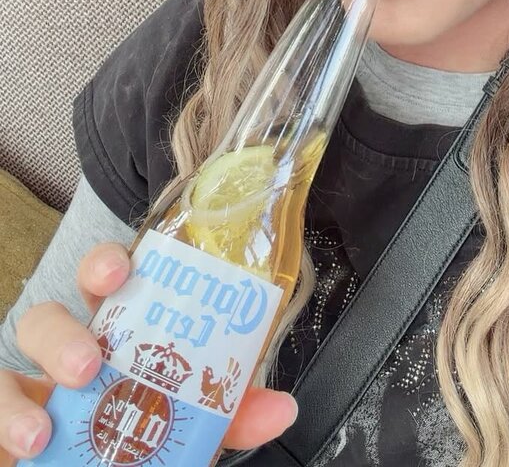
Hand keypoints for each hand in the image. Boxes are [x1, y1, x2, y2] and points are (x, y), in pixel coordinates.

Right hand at [0, 242, 297, 464]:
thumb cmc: (137, 438)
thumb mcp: (188, 427)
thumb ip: (230, 417)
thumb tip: (282, 407)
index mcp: (116, 336)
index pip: (107, 282)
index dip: (106, 264)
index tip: (119, 267)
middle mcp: (68, 353)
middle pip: (52, 310)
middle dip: (68, 322)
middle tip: (92, 359)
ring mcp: (30, 389)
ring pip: (15, 353)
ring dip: (30, 380)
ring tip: (52, 419)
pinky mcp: (5, 421)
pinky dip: (5, 418)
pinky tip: (29, 441)